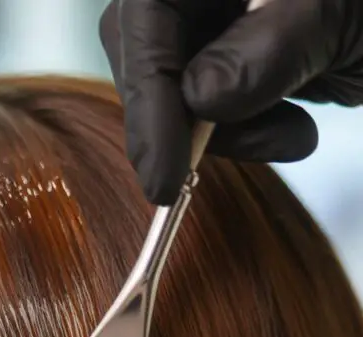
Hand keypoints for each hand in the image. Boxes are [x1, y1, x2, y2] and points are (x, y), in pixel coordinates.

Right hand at [100, 0, 362, 204]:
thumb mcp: (337, 13)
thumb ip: (268, 48)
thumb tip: (198, 99)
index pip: (145, 16)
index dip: (147, 97)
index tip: (162, 174)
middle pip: (147, 49)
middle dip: (178, 116)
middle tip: (202, 172)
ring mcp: (223, 13)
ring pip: (175, 84)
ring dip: (225, 130)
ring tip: (294, 134)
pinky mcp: (240, 49)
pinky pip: (212, 100)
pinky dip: (248, 129)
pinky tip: (294, 125)